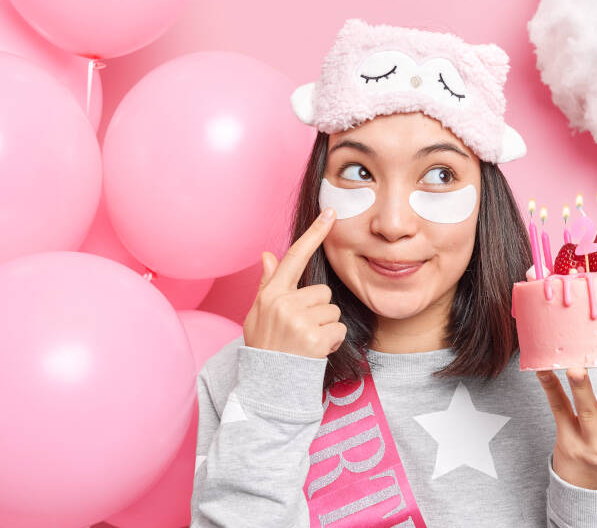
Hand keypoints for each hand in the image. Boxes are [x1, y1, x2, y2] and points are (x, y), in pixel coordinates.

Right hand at [242, 207, 345, 358]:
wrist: (267, 384)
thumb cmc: (265, 346)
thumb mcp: (259, 313)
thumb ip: (268, 284)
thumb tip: (268, 255)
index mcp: (271, 294)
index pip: (295, 256)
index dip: (314, 233)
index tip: (330, 213)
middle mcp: (283, 303)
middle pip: (323, 292)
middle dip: (319, 311)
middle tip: (301, 331)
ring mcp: (298, 320)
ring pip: (332, 311)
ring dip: (325, 327)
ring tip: (306, 342)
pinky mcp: (313, 338)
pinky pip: (338, 330)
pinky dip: (331, 342)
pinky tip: (314, 351)